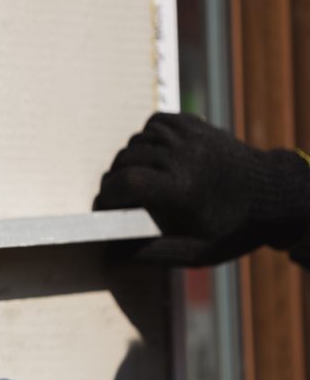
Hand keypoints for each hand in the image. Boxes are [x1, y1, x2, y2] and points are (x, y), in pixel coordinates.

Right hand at [94, 112, 309, 265]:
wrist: (276, 196)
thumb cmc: (233, 230)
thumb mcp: (195, 253)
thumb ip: (149, 254)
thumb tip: (109, 257)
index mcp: (181, 189)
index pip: (125, 183)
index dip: (106, 196)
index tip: (103, 209)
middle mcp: (182, 157)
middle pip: (125, 160)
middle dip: (113, 180)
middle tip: (118, 199)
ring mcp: (190, 137)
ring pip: (137, 140)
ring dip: (128, 160)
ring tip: (137, 178)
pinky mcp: (196, 126)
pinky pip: (155, 123)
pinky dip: (146, 137)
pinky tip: (152, 155)